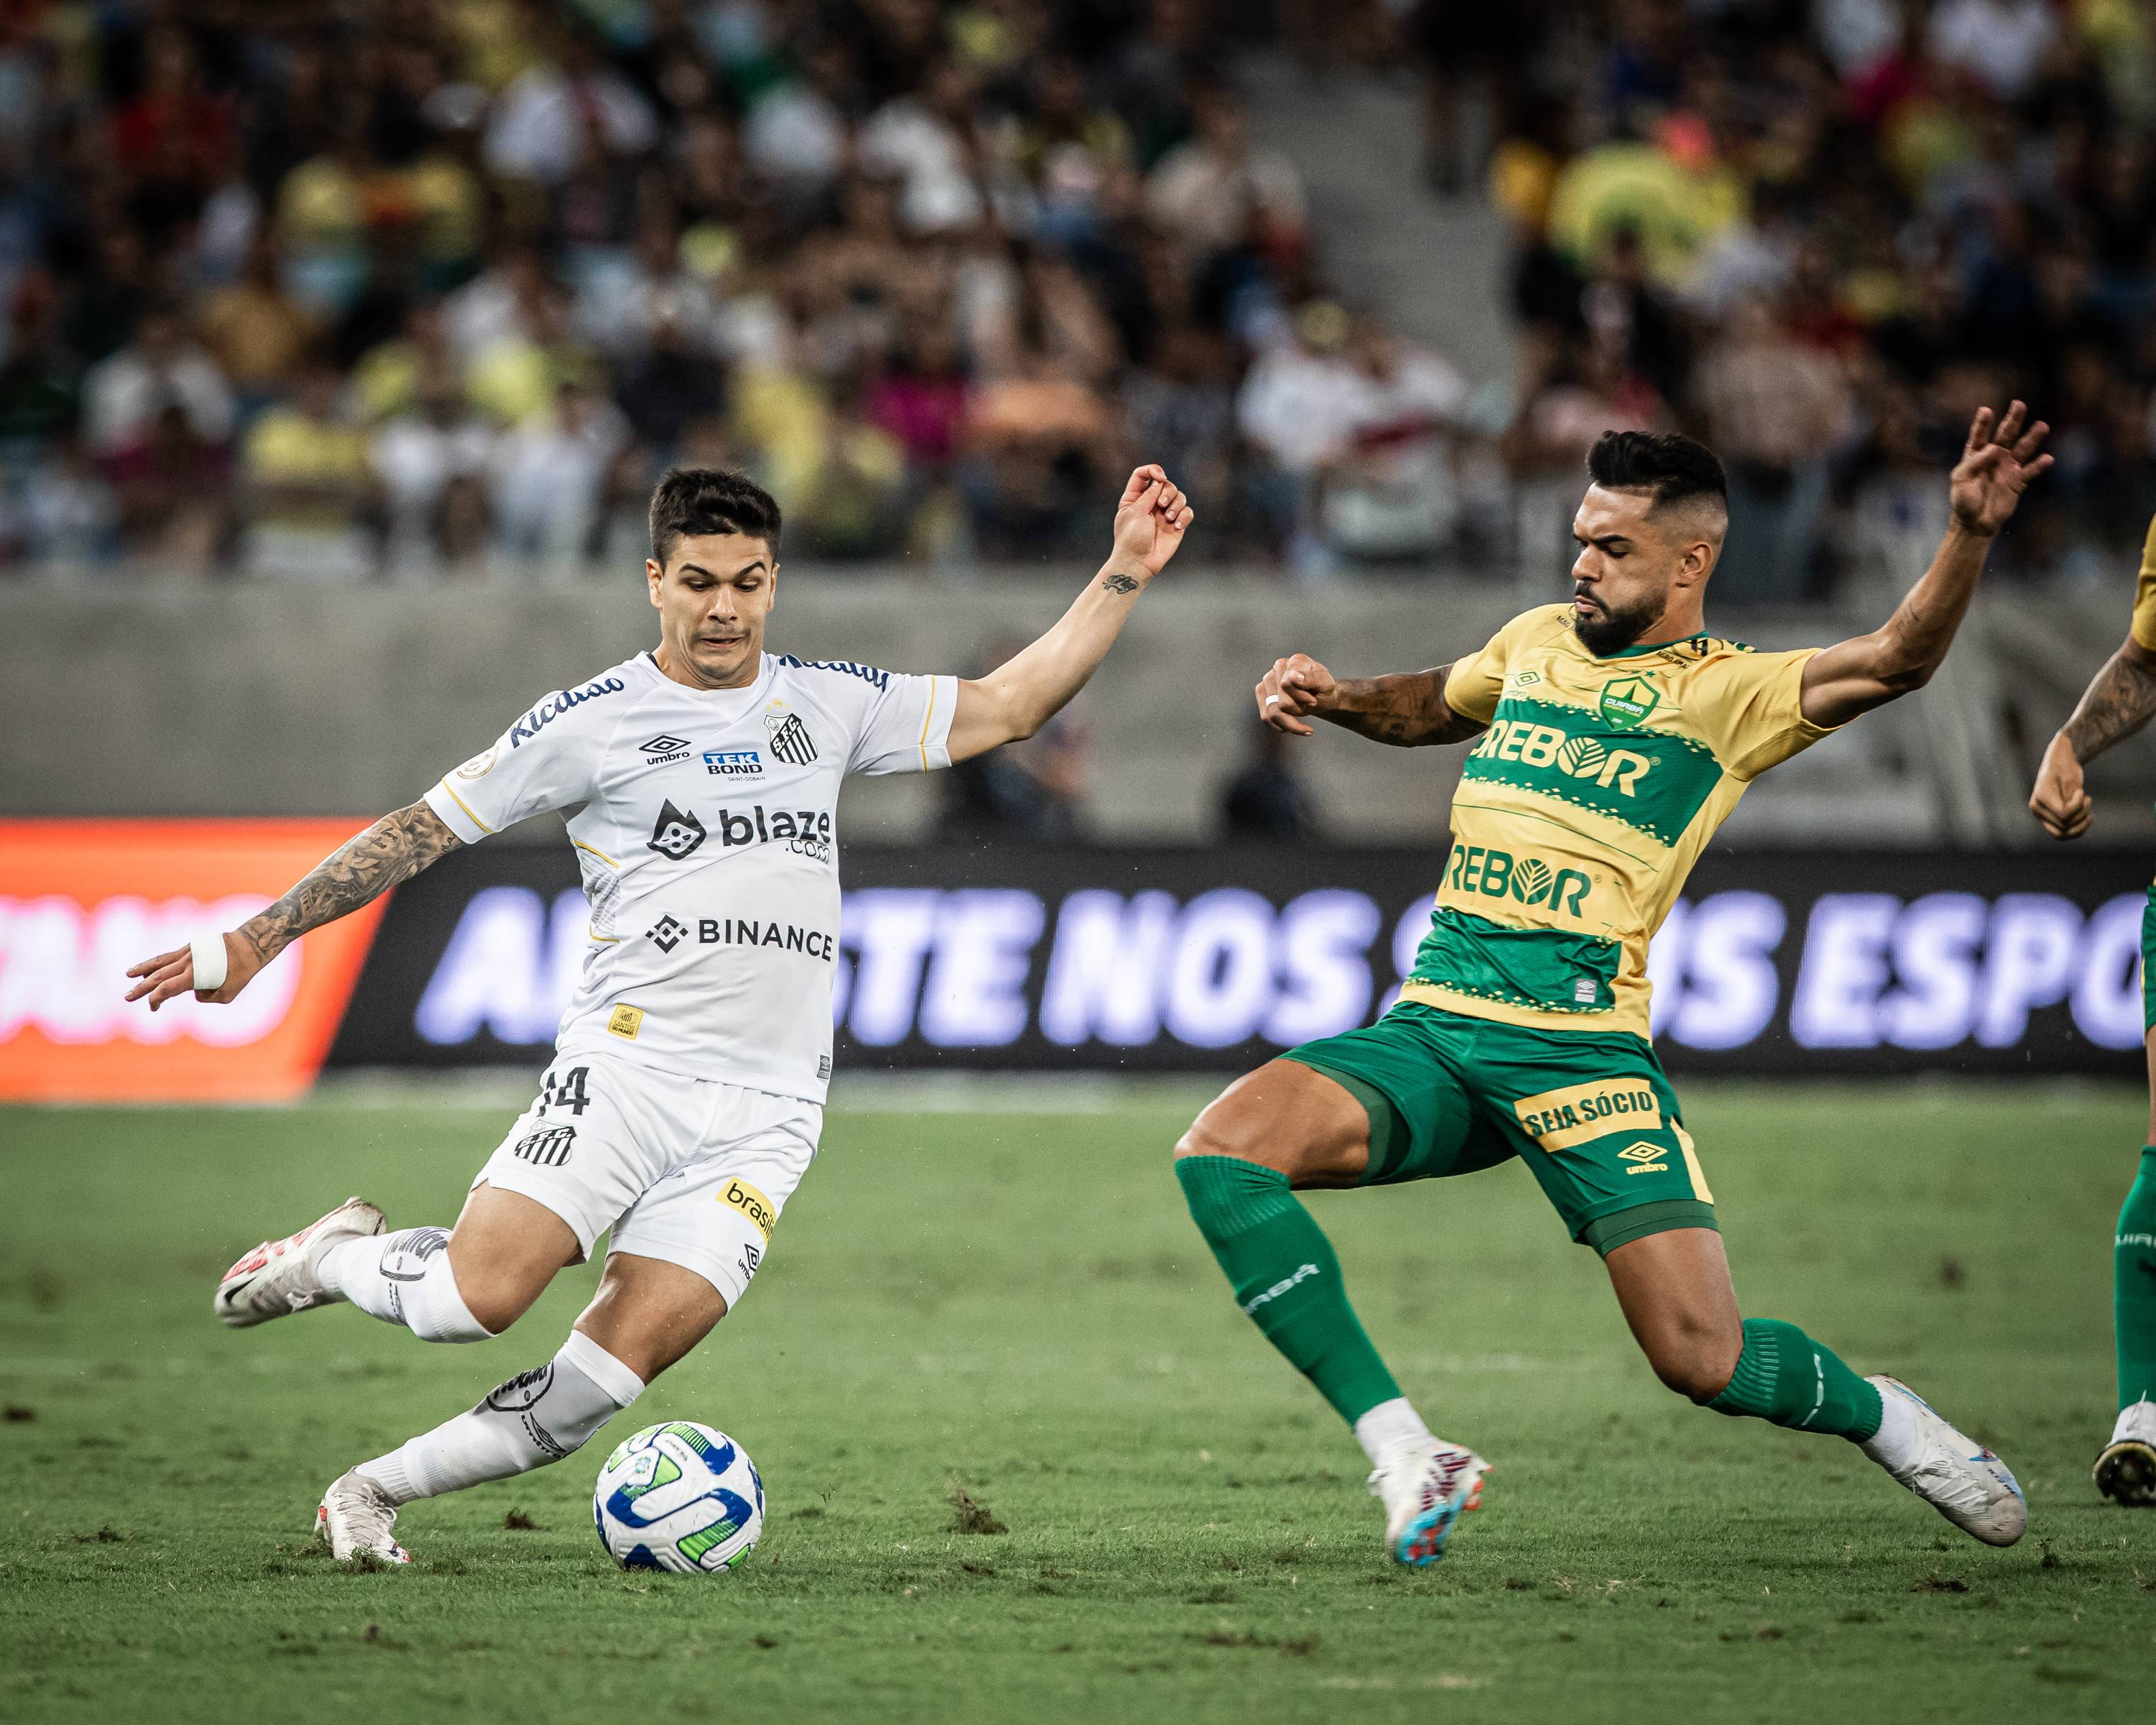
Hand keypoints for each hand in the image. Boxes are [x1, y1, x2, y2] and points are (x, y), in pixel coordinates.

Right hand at [124, 932, 258, 1010]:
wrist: (250, 945)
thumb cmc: (241, 973)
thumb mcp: (226, 994)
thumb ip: (206, 996)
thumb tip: (195, 990)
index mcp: (194, 975)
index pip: (166, 989)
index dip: (156, 1000)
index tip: (153, 1008)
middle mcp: (187, 963)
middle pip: (158, 977)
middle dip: (141, 988)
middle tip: (127, 997)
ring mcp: (188, 953)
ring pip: (160, 962)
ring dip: (143, 969)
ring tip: (128, 974)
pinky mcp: (191, 947)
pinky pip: (170, 956)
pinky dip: (157, 961)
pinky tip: (150, 967)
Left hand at [1109, 464, 1193, 577]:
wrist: (1139, 562)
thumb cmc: (1131, 538)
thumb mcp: (1136, 512)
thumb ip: (1149, 495)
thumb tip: (1160, 483)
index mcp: (1135, 497)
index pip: (1143, 474)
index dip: (1153, 470)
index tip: (1160, 477)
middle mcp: (1150, 503)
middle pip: (1166, 484)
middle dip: (1167, 491)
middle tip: (1162, 505)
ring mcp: (1164, 514)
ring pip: (1179, 496)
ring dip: (1176, 504)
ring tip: (1169, 519)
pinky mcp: (1176, 525)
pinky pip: (1187, 512)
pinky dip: (1184, 516)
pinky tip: (1177, 526)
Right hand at [1256, 653, 1337, 735]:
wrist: (1319, 696)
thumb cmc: (1323, 690)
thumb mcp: (1327, 685)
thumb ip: (1312, 679)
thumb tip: (1293, 676)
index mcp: (1296, 661)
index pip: (1287, 684)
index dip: (1302, 698)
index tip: (1313, 701)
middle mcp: (1278, 666)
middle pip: (1281, 702)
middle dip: (1298, 710)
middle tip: (1308, 704)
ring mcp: (1268, 679)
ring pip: (1273, 712)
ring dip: (1290, 721)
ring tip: (1301, 717)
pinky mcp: (1262, 692)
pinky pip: (1266, 716)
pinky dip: (1280, 725)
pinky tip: (1290, 723)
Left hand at [1949, 401, 2052, 536]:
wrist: (1976, 521)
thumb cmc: (1963, 500)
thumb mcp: (1960, 480)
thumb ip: (1973, 463)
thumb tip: (1993, 448)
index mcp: (1976, 455)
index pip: (1979, 436)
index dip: (1983, 424)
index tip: (1986, 410)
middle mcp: (1995, 457)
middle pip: (2006, 435)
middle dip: (2013, 420)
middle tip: (2019, 404)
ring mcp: (2008, 467)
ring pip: (2023, 449)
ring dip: (2032, 438)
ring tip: (2042, 426)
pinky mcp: (2018, 480)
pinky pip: (2031, 471)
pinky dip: (2039, 465)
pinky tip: (2047, 458)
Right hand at [2029, 730, 2091, 839]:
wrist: (2059, 762)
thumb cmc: (2065, 767)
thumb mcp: (2071, 779)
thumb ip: (2069, 799)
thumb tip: (2068, 816)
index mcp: (2041, 796)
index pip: (2064, 814)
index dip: (2079, 806)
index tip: (2082, 791)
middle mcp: (2037, 808)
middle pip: (2064, 825)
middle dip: (2081, 814)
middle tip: (2088, 799)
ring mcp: (2041, 814)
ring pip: (2062, 834)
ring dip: (2080, 826)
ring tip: (2089, 813)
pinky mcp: (2047, 817)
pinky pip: (2062, 832)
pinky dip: (2077, 829)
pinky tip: (2086, 817)